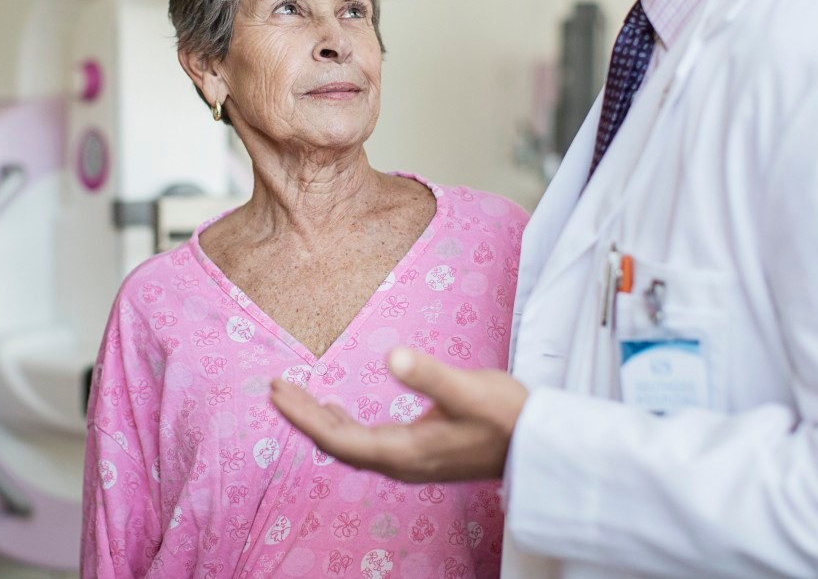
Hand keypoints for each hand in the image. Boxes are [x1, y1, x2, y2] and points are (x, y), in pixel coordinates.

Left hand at [270, 347, 528, 482]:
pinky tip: (338, 410)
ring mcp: (410, 460)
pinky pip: (367, 442)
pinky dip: (344, 424)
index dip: (303, 416)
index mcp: (404, 452)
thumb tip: (391, 356)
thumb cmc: (508, 416)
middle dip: (304, 415)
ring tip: (295, 395)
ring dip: (321, 419)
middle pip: (338, 442)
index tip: (276, 391)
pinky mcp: (420, 452)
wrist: (541, 447)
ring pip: (351, 444)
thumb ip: (430, 375)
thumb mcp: (469, 389)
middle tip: (276, 387)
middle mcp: (401, 462)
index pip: (337, 439)